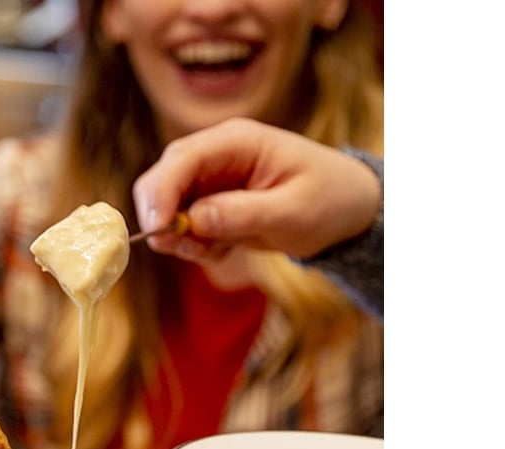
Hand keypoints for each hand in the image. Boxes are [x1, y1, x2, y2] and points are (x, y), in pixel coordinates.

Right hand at [132, 117, 380, 262]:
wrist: (347, 209)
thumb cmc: (329, 200)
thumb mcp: (292, 211)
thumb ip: (243, 213)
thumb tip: (194, 218)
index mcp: (236, 141)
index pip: (181, 159)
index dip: (161, 194)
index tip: (158, 232)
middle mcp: (215, 155)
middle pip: (161, 179)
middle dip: (162, 218)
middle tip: (184, 249)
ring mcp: (210, 179)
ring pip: (166, 207)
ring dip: (180, 237)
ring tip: (217, 250)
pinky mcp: (209, 203)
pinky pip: (181, 225)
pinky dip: (193, 244)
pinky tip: (225, 248)